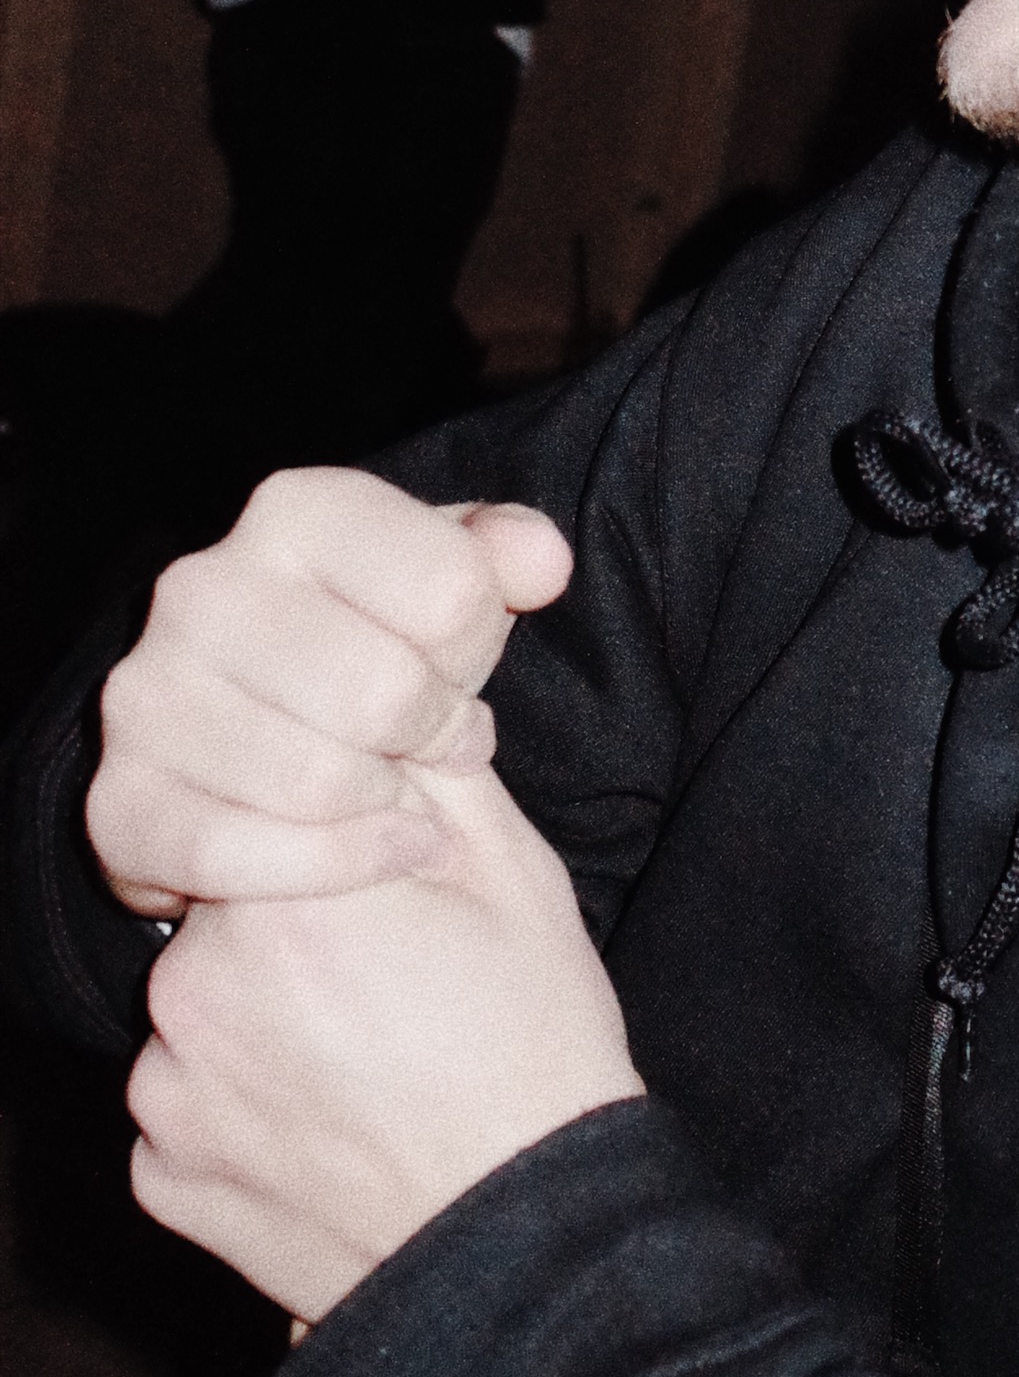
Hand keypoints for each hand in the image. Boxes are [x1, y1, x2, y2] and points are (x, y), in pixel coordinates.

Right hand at [90, 470, 571, 917]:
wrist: (255, 726)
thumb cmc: (373, 638)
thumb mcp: (445, 578)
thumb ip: (504, 556)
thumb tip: (540, 561)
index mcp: (293, 510)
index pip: (452, 589)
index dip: (473, 648)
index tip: (454, 669)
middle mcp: (201, 588)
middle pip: (384, 693)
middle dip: (432, 734)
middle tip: (431, 745)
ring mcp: (147, 696)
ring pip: (319, 782)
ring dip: (384, 802)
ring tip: (391, 787)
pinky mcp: (118, 802)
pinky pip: (249, 858)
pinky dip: (334, 866)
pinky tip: (368, 849)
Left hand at [129, 767, 642, 1322]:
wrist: (520, 1253)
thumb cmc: (532, 1054)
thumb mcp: (515, 880)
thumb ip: (437, 773)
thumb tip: (397, 712)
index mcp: (279, 898)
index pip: (270, 815)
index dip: (332, 842)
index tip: (389, 887)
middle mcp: (193, 987)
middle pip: (229, 916)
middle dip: (292, 934)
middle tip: (389, 982)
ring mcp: (168, 1092)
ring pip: (205, 1012)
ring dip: (261, 1021)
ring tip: (364, 1064)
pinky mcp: (162, 1177)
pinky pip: (190, 1108)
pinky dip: (242, 1110)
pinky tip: (330, 1125)